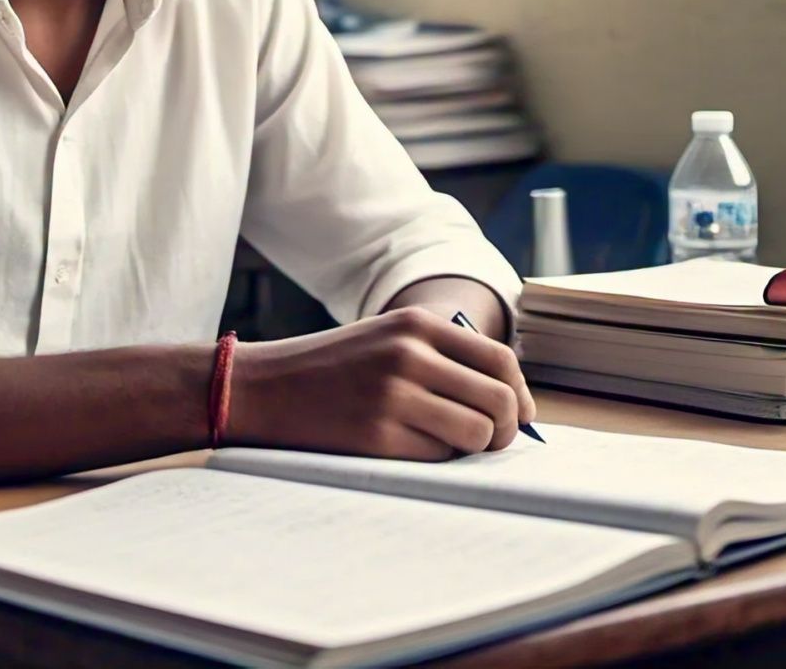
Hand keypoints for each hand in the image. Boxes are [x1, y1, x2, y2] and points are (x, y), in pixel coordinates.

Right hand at [225, 307, 536, 461]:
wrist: (265, 387)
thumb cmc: (333, 369)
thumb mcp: (386, 339)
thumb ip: (442, 357)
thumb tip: (512, 403)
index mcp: (415, 324)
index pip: (501, 360)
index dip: (520, 394)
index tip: (517, 415)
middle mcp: (410, 354)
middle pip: (500, 401)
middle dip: (504, 430)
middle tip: (488, 441)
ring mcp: (394, 395)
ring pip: (478, 435)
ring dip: (472, 448)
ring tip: (444, 444)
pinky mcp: (379, 436)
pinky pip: (440, 458)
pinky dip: (436, 460)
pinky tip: (407, 447)